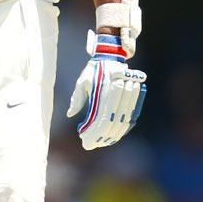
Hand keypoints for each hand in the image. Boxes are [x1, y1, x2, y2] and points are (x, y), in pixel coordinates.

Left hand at [67, 33, 145, 149]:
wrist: (111, 56)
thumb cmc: (93, 70)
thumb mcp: (82, 81)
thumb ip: (77, 98)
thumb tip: (70, 114)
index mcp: (104, 89)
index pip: (101, 117)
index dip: (94, 131)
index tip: (85, 139)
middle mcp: (117, 93)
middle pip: (112, 122)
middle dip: (102, 137)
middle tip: (91, 145)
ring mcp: (126, 95)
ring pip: (122, 121)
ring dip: (112, 135)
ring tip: (101, 143)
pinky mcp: (132, 97)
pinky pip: (129, 117)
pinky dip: (122, 128)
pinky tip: (113, 136)